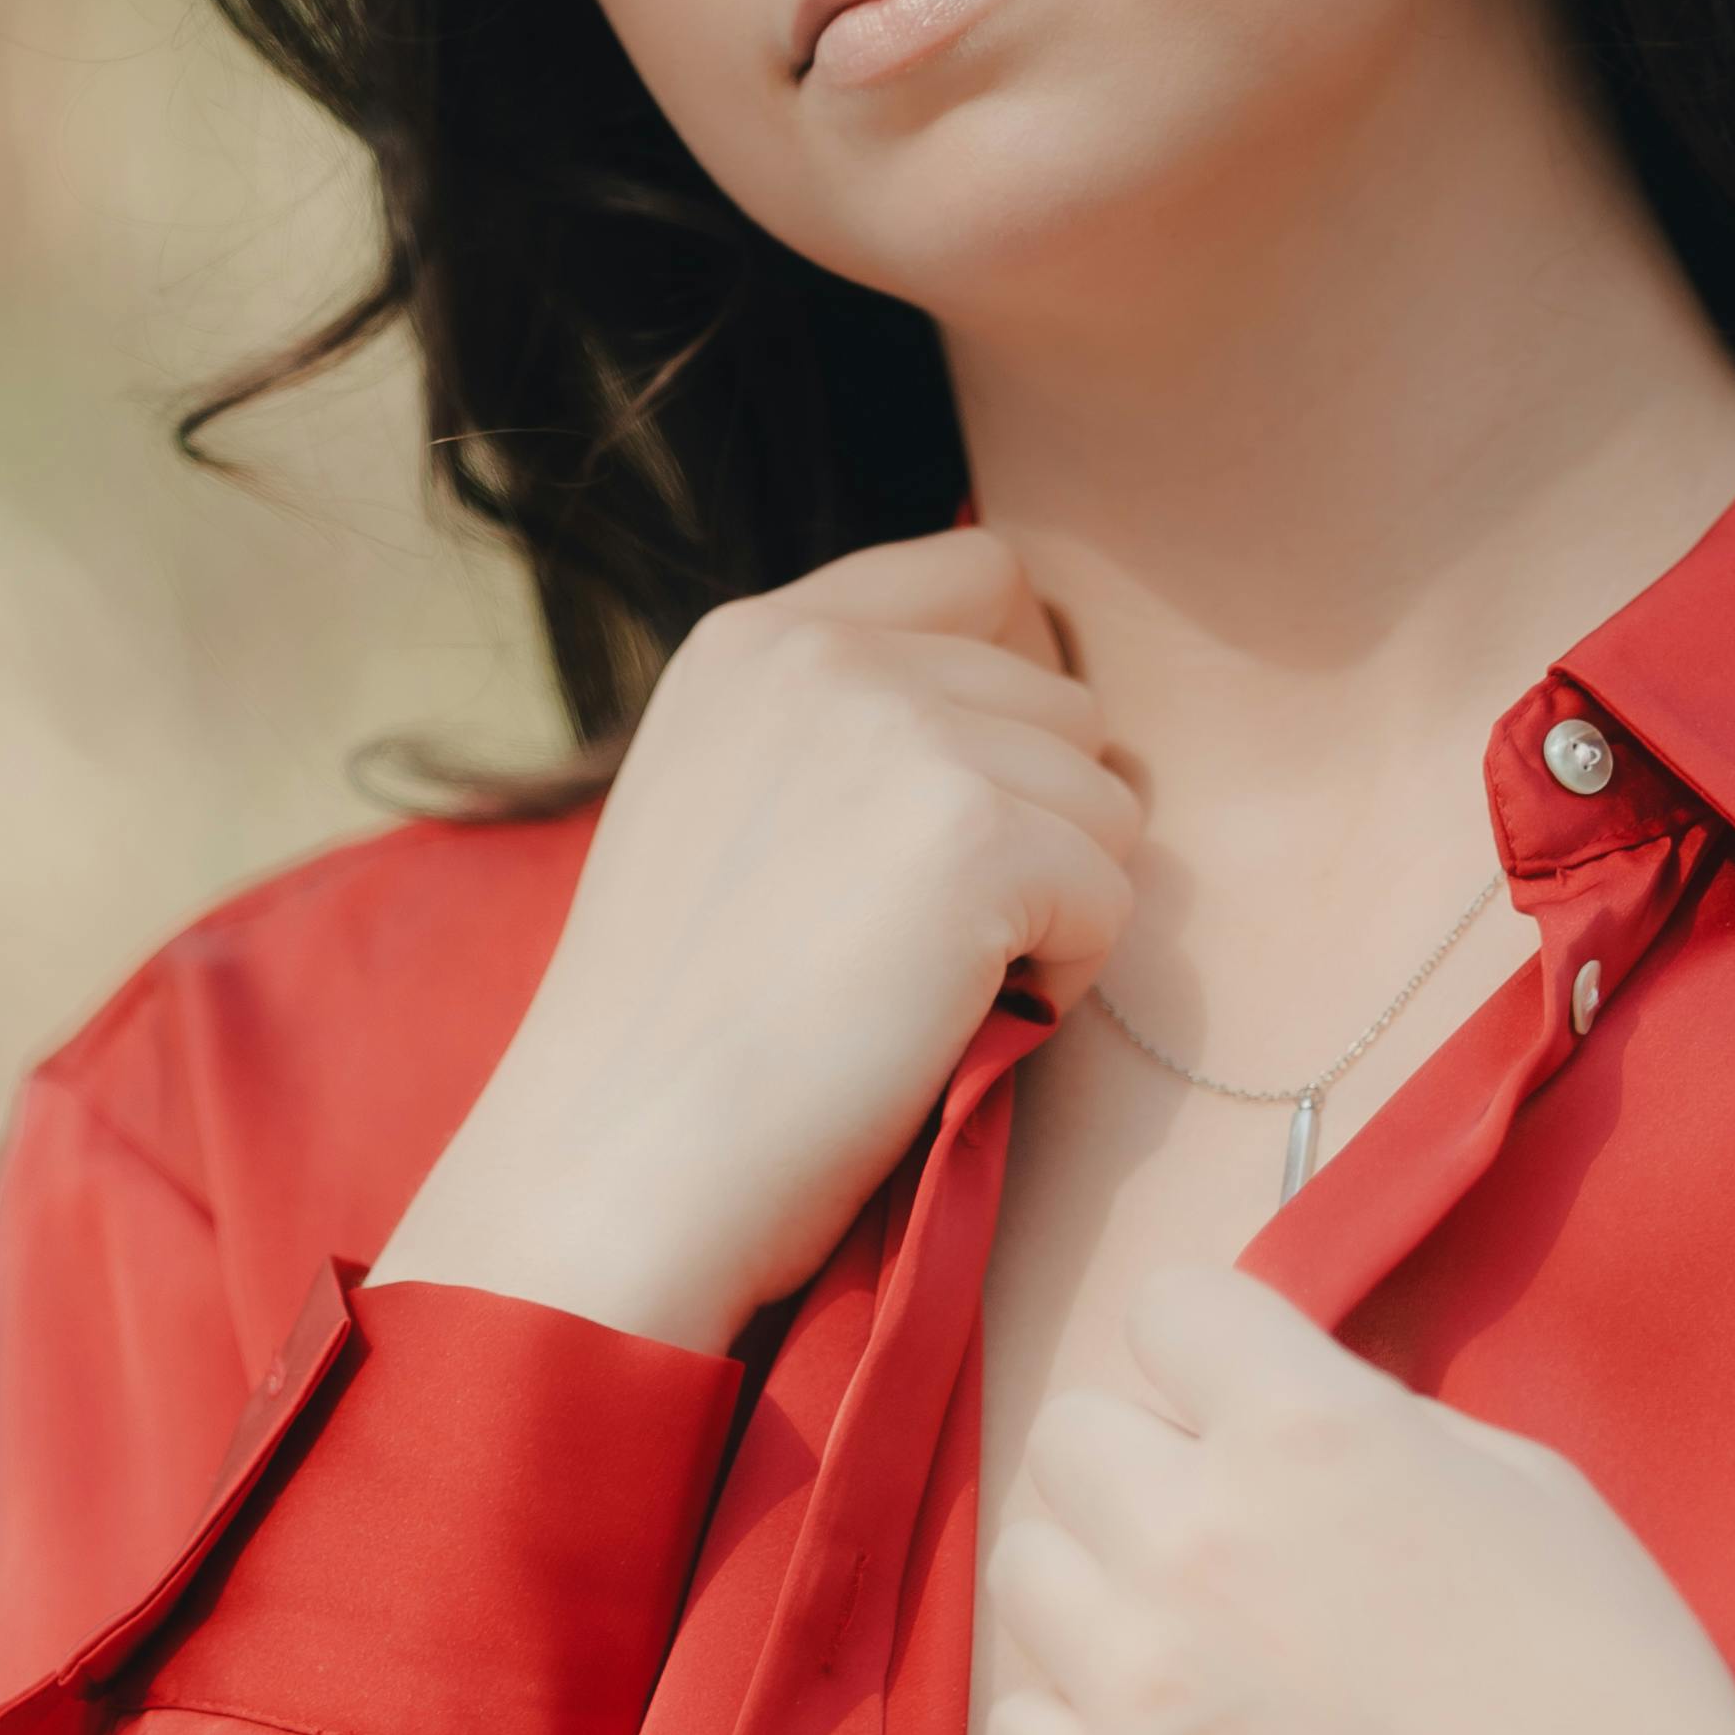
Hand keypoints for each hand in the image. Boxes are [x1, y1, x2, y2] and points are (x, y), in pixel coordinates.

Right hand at [375, 528, 1141, 1357]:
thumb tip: (1037, 720)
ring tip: (930, 985)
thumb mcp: (721, 806)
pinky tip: (951, 1022)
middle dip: (1037, 824)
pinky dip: (1067, 976)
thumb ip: (839, 733)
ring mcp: (907, 734)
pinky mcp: (977, 836)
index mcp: (757, 639)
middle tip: (928, 943)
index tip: (975, 808)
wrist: (620, 1162)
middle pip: (1064, 701)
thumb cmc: (677, 1032)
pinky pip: (1115, 895)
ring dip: (1056, 904)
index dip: (1018, 690)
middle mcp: (829, 652)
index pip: (979, 573)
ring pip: (1107, 799)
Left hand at [981, 1263, 1734, 1734]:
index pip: (1167, 1309)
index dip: (1213, 1360)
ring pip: (1025, 1571)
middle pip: (1071, 1437)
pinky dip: (1076, 1730)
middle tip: (1223, 1545)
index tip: (1247, 1416)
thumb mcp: (1535, 1495)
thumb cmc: (1621, 1701)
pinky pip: (1016, 1725)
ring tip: (1190, 1651)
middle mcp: (1197, 1535)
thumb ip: (1383, 1430)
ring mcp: (1137, 1683)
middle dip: (1144, 1470)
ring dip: (1096, 1591)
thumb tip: (1290, 1419)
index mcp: (1311, 1431)